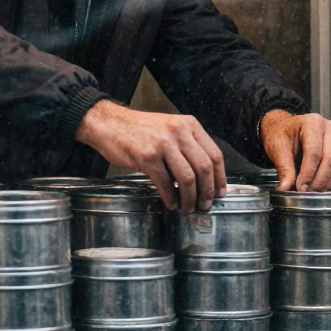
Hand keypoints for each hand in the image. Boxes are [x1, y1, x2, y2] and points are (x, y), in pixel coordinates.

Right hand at [76, 100, 226, 212]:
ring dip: (190, 198)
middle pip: (204, 168)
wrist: (109, 123)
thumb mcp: (170, 128)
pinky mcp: (147, 156)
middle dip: (207, 191)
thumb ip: (187, 145)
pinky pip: (165, 182)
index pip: (214, 154)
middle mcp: (179, 131)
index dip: (220, 177)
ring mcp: (163, 143)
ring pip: (187, 177)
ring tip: (187, 207)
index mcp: (189, 124)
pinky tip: (171, 203)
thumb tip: (204, 176)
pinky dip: (171, 197)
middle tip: (205, 205)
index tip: (220, 192)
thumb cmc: (139, 129)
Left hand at [261, 110, 330, 191]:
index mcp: (312, 123)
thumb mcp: (277, 148)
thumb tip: (286, 187)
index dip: (308, 173)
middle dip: (318, 180)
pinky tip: (321, 186)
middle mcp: (328, 128)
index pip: (314, 153)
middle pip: (330, 159)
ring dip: (327, 182)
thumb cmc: (280, 133)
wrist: (282, 127)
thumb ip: (283, 168)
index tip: (300, 187)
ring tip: (313, 190)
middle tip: (307, 191)